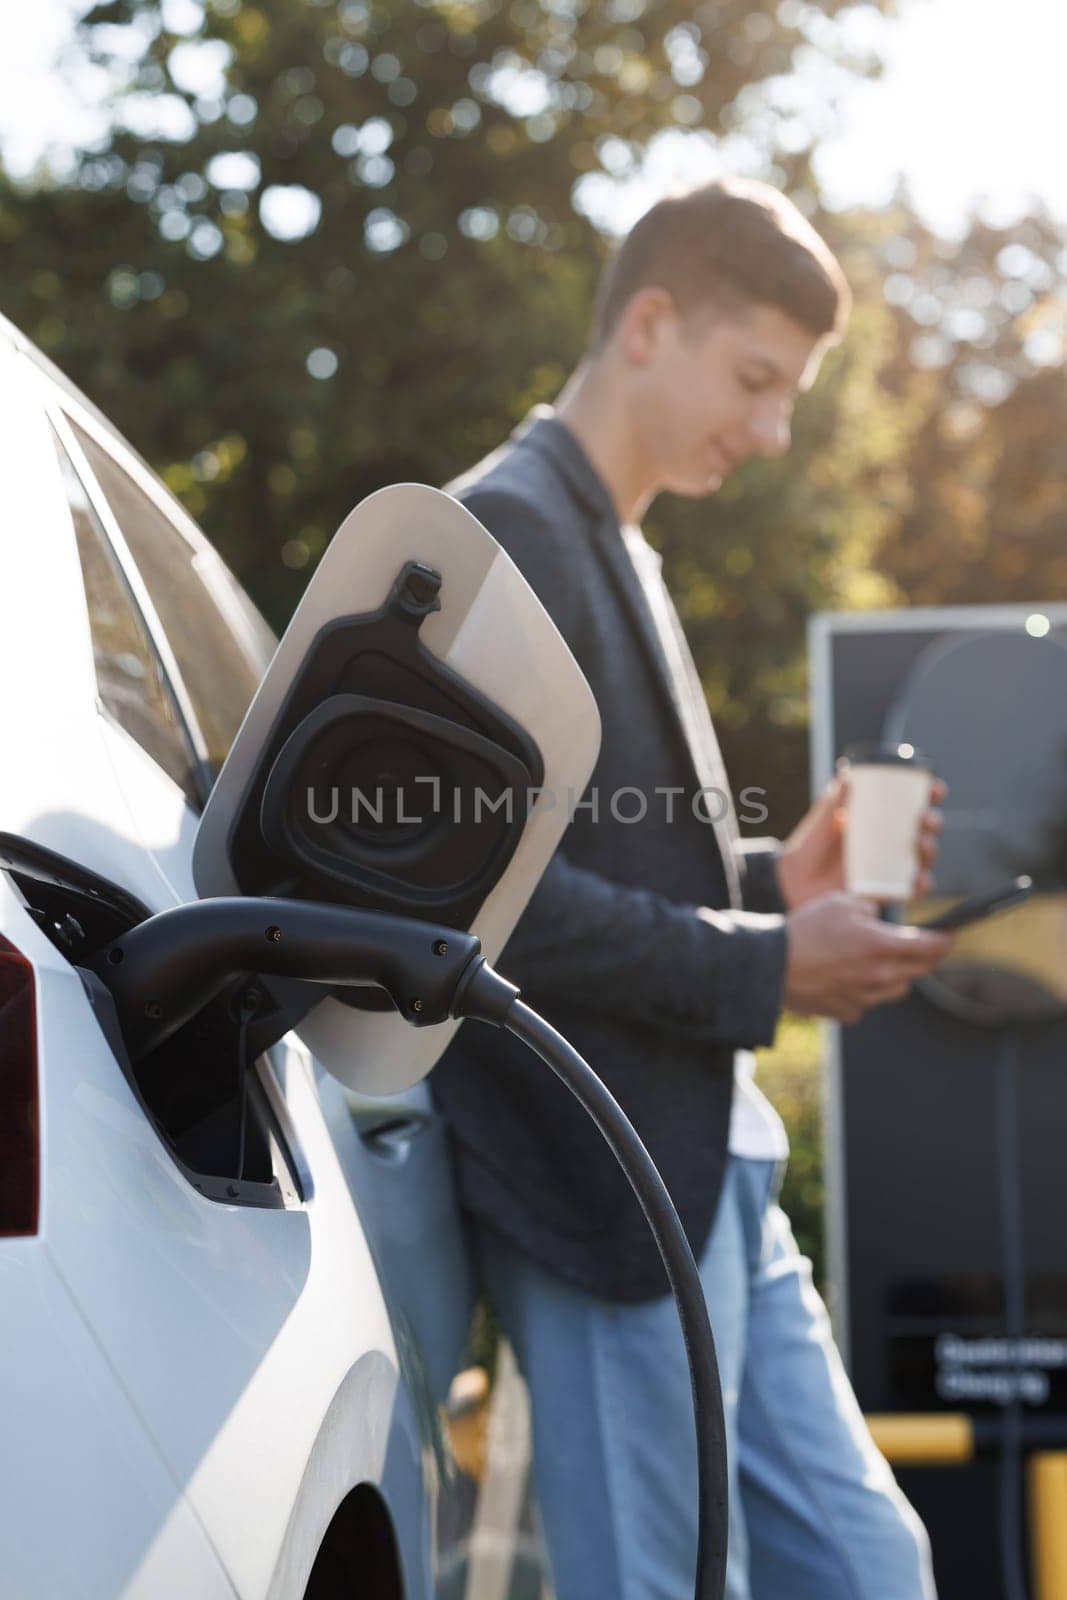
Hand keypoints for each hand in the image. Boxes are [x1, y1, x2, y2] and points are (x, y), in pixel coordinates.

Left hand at [775, 776, 946, 909]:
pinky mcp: (886, 891)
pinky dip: (921, 885)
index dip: (930, 795)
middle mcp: (891, 843)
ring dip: (930, 851)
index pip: (912, 804)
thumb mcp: (820, 823)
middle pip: (924, 830)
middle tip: (925, 819)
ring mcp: (891, 868)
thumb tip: (845, 777)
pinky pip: (911, 890)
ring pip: (923, 858)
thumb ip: (831, 803)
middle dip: (933, 822)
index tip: (935, 788)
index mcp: (880, 820)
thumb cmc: (808, 847)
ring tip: (921, 845)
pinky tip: (919, 880)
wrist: (793, 882)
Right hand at [783, 891, 953, 1024]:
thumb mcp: (840, 902)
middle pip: (921, 970)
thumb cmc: (804, 929)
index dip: (945, 939)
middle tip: (918, 945)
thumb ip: (870, 908)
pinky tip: (848, 977)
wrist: (769, 966)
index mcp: (882, 945)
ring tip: (878, 960)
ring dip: (897, 974)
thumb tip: (880, 917)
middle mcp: (880, 975)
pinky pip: (870, 1002)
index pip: (932, 947)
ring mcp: (866, 998)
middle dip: (924, 955)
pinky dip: (867, 990)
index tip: (948, 935)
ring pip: (899, 988)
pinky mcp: (849, 1012)